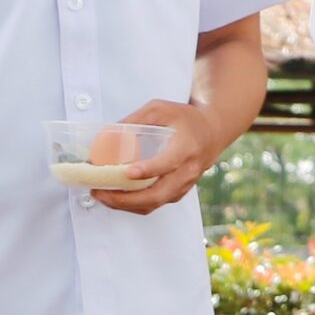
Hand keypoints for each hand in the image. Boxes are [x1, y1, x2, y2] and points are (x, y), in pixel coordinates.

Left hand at [93, 99, 227, 213]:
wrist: (213, 132)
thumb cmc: (186, 119)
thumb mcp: (161, 109)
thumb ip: (135, 120)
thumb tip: (106, 134)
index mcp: (186, 147)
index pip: (168, 163)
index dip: (148, 170)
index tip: (127, 172)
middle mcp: (187, 171)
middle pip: (158, 194)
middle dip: (126, 198)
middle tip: (102, 191)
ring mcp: (183, 185)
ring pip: (154, 203)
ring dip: (125, 204)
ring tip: (102, 195)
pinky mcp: (177, 193)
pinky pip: (154, 205)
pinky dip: (132, 205)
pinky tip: (115, 198)